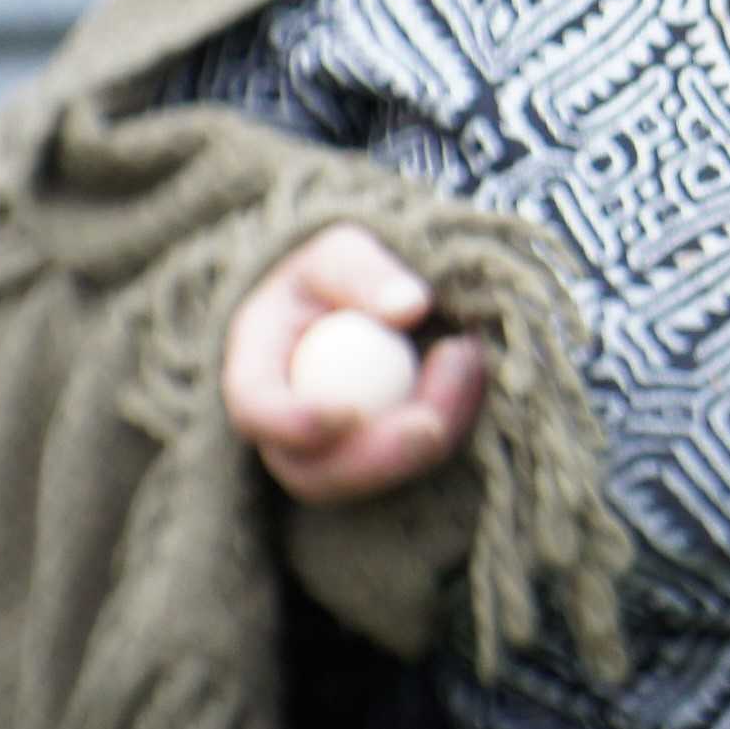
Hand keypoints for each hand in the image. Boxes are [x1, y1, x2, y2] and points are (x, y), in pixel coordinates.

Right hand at [219, 225, 485, 503]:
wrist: (376, 295)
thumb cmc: (347, 270)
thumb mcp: (345, 250)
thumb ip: (364, 273)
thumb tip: (408, 306)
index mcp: (256, 367)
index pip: (256, 410)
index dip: (293, 423)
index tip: (346, 413)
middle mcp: (286, 426)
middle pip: (314, 473)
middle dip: (376, 457)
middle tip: (431, 424)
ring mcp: (334, 453)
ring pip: (373, 478)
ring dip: (430, 432)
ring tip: (466, 355)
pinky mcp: (384, 458)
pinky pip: (417, 463)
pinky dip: (454, 421)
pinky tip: (473, 368)